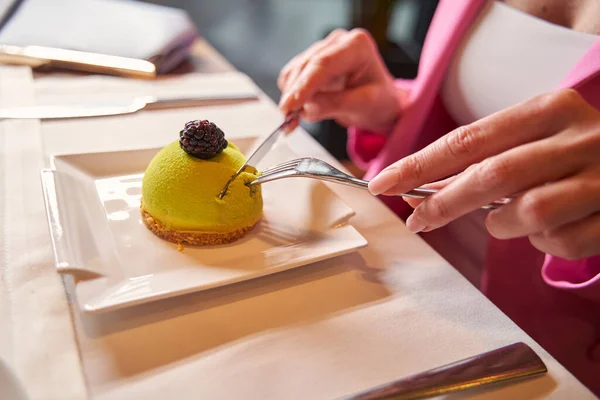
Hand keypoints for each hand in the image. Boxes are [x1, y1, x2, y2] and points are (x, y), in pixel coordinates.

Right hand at [278, 28, 405, 132]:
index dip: (304, 85)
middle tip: (288, 119)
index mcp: (357, 46)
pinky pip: (292, 76)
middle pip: (306, 66)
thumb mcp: (364, 105)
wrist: (380, 102)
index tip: (290, 106)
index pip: (324, 64)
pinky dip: (291, 95)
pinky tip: (296, 111)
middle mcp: (338, 42)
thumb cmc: (379, 100)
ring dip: (290, 96)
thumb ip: (335, 105)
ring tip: (293, 120)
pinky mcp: (311, 60)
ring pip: (295, 71)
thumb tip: (306, 109)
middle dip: (294, 94)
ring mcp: (323, 49)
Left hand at [368, 89, 599, 259]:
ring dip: (504, 225)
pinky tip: (552, 228)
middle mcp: (578, 138)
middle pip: (491, 176)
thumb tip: (419, 188)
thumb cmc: (569, 153)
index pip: (468, 140)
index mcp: (548, 110)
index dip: (419, 165)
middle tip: (416, 219)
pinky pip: (560, 242)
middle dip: (444, 203)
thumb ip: (483, 158)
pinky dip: (544, 243)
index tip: (383, 183)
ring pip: (527, 213)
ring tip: (509, 219)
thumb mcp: (531, 139)